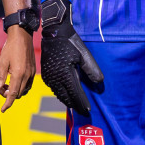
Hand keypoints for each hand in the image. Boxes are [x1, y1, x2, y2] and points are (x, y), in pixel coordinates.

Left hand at [0, 25, 35, 111]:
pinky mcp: (33, 71)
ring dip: (14, 91)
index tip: (3, 109)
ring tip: (5, 84)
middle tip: (0, 87)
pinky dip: (20, 86)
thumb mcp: (2, 62)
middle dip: (8, 95)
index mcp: (18, 74)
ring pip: (23, 90)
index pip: (13, 94)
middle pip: (18, 93)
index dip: (8, 103)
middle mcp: (27, 76)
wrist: (22, 37)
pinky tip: (13, 81)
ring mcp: (31, 74)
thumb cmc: (10, 48)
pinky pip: (28, 85)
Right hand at [38, 0, 102, 115]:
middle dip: (74, 105)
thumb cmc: (71, 43)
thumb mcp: (84, 54)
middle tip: (82, 111)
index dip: (82, 103)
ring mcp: (49, 77)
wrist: (53, 33)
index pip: (75, 94)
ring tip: (75, 105)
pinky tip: (65, 94)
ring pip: (58, 94)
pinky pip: (53, 88)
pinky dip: (60, 93)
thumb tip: (99, 83)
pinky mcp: (45, 74)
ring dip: (66, 100)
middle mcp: (55, 78)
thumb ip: (92, 70)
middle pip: (65, 97)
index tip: (88, 111)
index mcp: (66, 74)